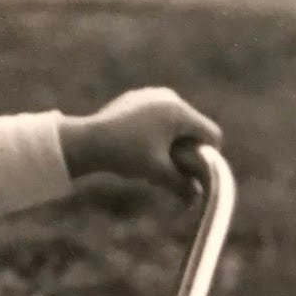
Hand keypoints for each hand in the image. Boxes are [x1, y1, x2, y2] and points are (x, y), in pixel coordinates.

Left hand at [58, 88, 222, 194]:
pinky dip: (156, 136)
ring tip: (152, 167)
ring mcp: (150, 96)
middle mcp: (168, 97)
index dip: (208, 158)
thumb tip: (198, 199)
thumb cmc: (124, 154)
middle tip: (170, 174)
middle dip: (186, 153)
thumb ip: (183, 185)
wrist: (84, 141)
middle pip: (192, 129)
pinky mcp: (135, 100)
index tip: (194, 175)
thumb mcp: (158, 172)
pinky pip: (158, 118)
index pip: (211, 134)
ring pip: (174, 125)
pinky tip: (140, 153)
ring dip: (171, 147)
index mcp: (178, 111)